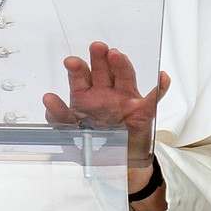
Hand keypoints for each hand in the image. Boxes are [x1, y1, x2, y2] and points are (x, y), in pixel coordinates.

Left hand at [42, 41, 170, 168]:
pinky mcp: (141, 111)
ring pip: (124, 77)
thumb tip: (48, 98)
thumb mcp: (68, 131)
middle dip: (99, 58)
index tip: (71, 62)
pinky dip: (160, 88)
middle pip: (102, 70)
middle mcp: (104, 91)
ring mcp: (124, 98)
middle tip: (97, 48)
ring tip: (116, 55)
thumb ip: (58, 115)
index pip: (80, 76)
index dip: (76, 67)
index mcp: (84, 94)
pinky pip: (153, 99)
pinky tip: (163, 77)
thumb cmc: (88, 142)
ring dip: (121, 65)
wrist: (110, 163)